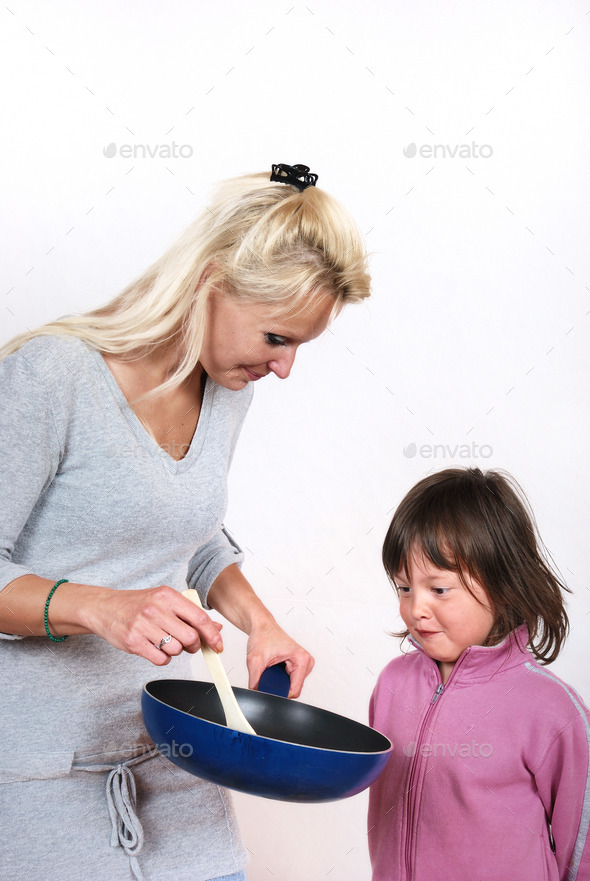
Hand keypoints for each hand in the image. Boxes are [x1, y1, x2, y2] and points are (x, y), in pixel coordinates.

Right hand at [86, 584, 223, 665]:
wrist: (105, 608)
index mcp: (167, 596)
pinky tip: (155, 648)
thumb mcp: (165, 601)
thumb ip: (190, 613)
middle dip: (193, 645)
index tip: (218, 645)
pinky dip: (163, 658)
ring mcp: (143, 626)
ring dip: (175, 651)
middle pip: (190, 637)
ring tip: (164, 641)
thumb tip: (216, 629)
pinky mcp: (133, 642)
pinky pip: (161, 659)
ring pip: (176, 650)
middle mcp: (156, 609)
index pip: (199, 618)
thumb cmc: (138, 604)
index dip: (212, 635)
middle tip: (187, 643)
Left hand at [246, 621, 314, 698]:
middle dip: (277, 686)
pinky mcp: (298, 666)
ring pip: (291, 686)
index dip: (279, 694)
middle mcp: (306, 662)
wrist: (262, 626)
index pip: (294, 691)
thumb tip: (256, 694)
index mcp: (302, 659)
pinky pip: (289, 681)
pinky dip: (279, 678)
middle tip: (267, 674)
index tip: (268, 689)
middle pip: (292, 689)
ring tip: (270, 668)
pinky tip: (274, 668)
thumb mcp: (255, 660)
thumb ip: (255, 681)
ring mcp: (303, 664)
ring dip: (278, 682)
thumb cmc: (262, 636)